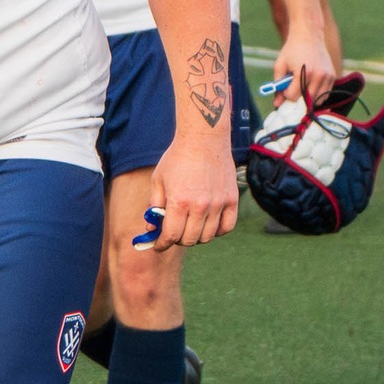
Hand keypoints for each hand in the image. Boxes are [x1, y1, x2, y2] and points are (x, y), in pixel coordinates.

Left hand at [145, 134, 237, 248]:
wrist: (203, 138)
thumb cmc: (177, 158)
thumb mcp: (158, 180)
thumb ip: (154, 206)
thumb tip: (151, 230)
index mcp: (179, 201)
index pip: (171, 236)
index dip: (162, 244)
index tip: (159, 245)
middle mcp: (200, 206)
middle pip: (189, 239)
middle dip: (177, 240)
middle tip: (174, 233)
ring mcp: (218, 203)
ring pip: (207, 236)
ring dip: (196, 236)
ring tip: (190, 227)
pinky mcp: (231, 200)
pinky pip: (226, 227)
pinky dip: (216, 231)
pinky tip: (208, 224)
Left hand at [275, 27, 335, 103]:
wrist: (309, 35)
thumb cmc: (292, 50)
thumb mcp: (280, 65)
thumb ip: (277, 86)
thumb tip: (277, 104)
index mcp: (304, 72)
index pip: (293, 96)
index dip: (286, 94)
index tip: (285, 87)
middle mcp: (318, 76)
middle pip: (306, 100)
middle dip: (297, 98)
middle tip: (293, 88)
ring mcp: (327, 76)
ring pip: (317, 100)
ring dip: (308, 98)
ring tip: (302, 87)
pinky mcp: (333, 76)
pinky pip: (325, 95)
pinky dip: (318, 95)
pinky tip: (311, 86)